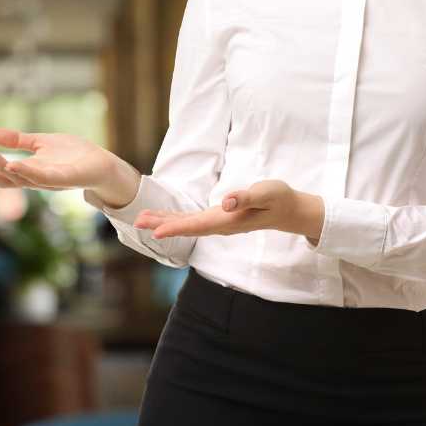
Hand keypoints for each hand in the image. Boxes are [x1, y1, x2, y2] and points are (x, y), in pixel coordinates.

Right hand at [0, 127, 118, 190]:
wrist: (102, 163)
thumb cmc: (72, 154)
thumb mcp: (39, 142)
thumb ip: (15, 140)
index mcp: (28, 171)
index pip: (2, 174)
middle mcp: (36, 179)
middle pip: (7, 180)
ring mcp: (50, 181)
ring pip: (23, 178)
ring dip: (6, 170)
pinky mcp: (65, 179)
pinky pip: (44, 178)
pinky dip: (29, 173)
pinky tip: (16, 165)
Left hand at [132, 180, 322, 242]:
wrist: (288, 210)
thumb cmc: (278, 199)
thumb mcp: (267, 193)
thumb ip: (247, 197)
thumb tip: (227, 202)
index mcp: (229, 220)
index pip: (197, 226)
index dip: (176, 228)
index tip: (155, 232)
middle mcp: (220, 225)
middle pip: (186, 227)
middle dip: (162, 226)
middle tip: (137, 222)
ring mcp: (218, 223)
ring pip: (187, 225)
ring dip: (164, 222)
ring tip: (142, 220)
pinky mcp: (218, 218)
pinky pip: (192, 221)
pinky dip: (176, 219)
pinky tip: (164, 219)